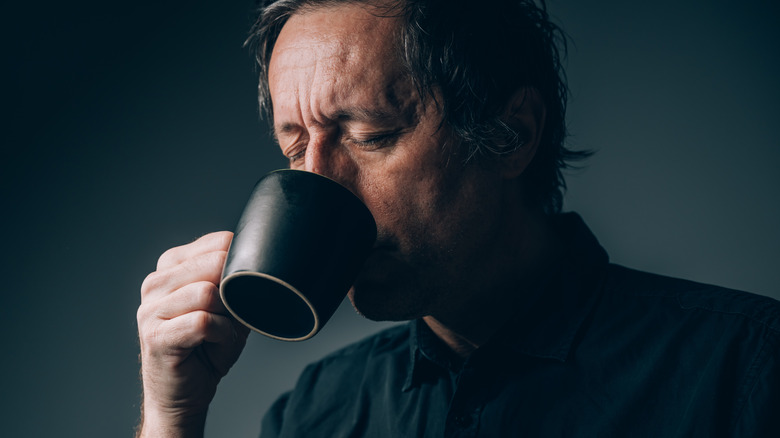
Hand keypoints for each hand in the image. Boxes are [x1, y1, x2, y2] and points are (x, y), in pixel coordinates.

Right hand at [136, 232, 249, 436]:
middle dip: (233, 291)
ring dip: (227, 316)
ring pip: (206, 293)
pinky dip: (221, 334)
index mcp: (171, 266)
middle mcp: (155, 283)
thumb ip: (238, 281)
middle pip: (213, 264)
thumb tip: (264, 263)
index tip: (243, 287)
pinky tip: (216, 343)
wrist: (183, 394)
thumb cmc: (208, 348)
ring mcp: (150, 309)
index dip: (241, 264)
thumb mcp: (229, 307)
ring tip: (222, 332)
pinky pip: (202, 322)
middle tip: (232, 316)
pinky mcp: (155, 336)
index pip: (218, 242)